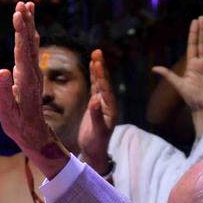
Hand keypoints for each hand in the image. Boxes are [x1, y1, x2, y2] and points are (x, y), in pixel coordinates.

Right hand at [0, 1, 68, 178]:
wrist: (35, 135)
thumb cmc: (18, 126)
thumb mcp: (7, 112)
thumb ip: (5, 91)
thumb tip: (2, 70)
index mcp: (25, 81)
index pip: (22, 50)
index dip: (21, 31)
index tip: (19, 14)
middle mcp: (32, 74)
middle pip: (29, 43)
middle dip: (26, 22)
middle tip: (24, 3)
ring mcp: (33, 74)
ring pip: (31, 45)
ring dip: (29, 26)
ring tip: (27, 7)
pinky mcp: (32, 77)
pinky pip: (31, 52)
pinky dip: (30, 38)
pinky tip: (30, 29)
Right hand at [78, 48, 116, 173]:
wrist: (94, 151)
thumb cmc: (96, 143)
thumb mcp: (97, 131)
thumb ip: (96, 116)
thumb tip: (94, 101)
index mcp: (110, 108)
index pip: (105, 88)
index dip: (101, 76)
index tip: (97, 63)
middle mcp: (108, 103)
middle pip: (104, 82)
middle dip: (100, 67)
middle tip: (98, 52)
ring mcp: (102, 103)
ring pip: (100, 83)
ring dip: (97, 69)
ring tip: (95, 55)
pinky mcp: (95, 105)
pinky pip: (95, 87)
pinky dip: (93, 77)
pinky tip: (91, 68)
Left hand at [152, 16, 202, 114]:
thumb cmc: (191, 97)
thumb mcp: (178, 84)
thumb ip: (168, 75)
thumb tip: (153, 68)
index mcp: (192, 64)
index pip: (192, 45)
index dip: (193, 34)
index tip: (194, 22)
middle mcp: (202, 63)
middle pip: (202, 43)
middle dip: (202, 30)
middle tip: (202, 17)